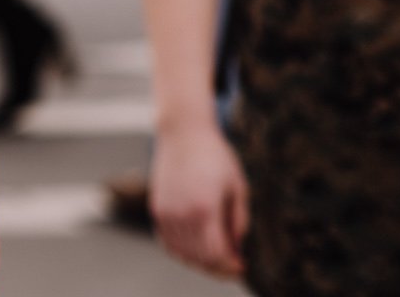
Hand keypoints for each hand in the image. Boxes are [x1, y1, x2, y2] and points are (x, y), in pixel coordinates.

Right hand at [151, 122, 249, 277]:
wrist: (183, 132)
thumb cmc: (215, 156)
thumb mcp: (238, 186)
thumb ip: (239, 220)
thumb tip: (236, 247)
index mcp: (205, 208)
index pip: (216, 254)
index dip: (230, 265)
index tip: (242, 264)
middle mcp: (182, 213)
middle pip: (199, 258)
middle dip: (218, 267)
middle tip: (232, 263)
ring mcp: (166, 212)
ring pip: (182, 253)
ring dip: (200, 261)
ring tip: (217, 257)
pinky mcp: (157, 209)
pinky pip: (168, 242)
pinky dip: (182, 251)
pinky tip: (196, 248)